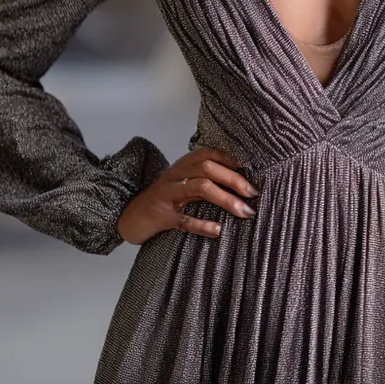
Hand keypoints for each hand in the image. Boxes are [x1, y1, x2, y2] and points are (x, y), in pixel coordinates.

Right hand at [115, 147, 258, 244]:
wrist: (131, 216)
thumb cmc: (164, 199)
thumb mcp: (182, 182)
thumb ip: (204, 178)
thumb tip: (240, 182)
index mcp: (182, 165)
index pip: (207, 154)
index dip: (228, 158)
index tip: (247, 168)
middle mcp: (176, 176)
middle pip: (208, 169)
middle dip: (234, 180)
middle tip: (253, 194)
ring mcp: (168, 195)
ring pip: (200, 188)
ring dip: (226, 199)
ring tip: (245, 211)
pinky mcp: (162, 217)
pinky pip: (184, 220)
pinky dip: (202, 224)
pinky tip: (218, 230)